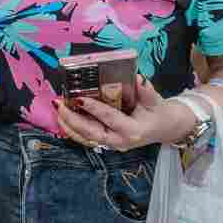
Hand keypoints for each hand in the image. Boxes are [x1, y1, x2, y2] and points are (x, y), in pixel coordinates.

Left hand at [57, 77, 201, 150]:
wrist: (165, 128)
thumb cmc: (159, 113)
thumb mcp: (155, 100)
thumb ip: (145, 90)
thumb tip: (137, 78)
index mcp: (132, 130)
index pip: (109, 118)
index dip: (94, 108)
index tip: (79, 98)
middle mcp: (119, 141)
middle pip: (91, 132)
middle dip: (72, 119)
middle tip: (59, 104)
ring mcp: (112, 144)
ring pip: (86, 137)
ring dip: (69, 124)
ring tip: (57, 109)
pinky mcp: (106, 142)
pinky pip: (87, 137)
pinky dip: (74, 128)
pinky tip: (64, 117)